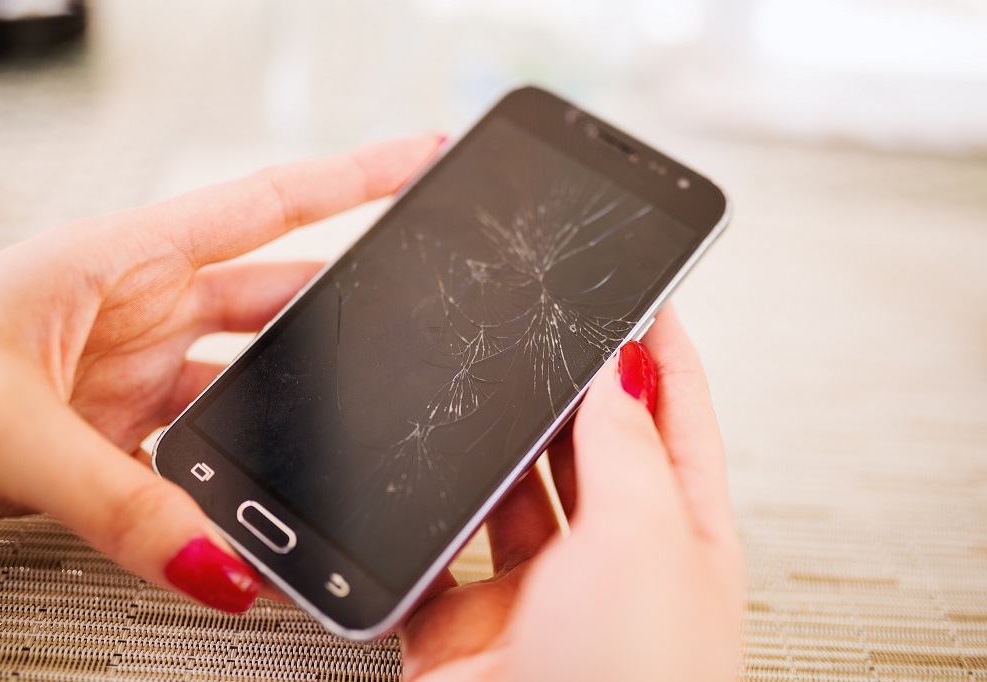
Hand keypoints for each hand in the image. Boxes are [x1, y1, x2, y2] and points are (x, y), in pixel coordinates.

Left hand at [0, 134, 441, 611]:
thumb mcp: (5, 423)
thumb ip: (119, 499)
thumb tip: (219, 561)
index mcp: (121, 256)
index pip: (270, 204)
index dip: (359, 176)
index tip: (427, 159)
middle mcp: (140, 305)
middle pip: (280, 295)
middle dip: (350, 304)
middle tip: (420, 313)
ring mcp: (137, 370)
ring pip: (253, 380)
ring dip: (297, 410)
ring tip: (353, 432)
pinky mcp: (123, 432)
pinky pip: (210, 449)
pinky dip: (241, 478)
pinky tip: (265, 503)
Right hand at [400, 309, 744, 680]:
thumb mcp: (645, 540)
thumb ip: (628, 448)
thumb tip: (625, 368)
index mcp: (683, 544)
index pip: (679, 423)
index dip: (665, 356)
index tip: (647, 296)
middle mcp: (613, 568)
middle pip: (593, 453)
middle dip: (575, 395)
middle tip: (554, 335)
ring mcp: (538, 596)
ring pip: (512, 496)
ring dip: (499, 454)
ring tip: (488, 397)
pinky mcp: (464, 625)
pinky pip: (438, 552)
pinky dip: (426, 520)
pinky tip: (423, 485)